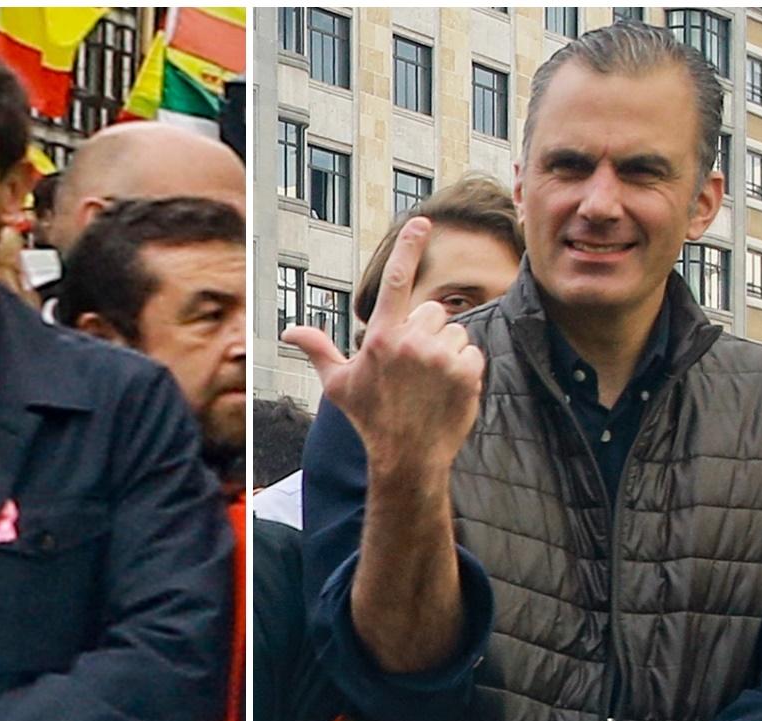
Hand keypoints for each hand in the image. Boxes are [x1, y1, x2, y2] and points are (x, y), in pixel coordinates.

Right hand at [283, 217, 485, 472]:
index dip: (408, 247)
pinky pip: (473, 351)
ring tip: (429, 381)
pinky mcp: (467, 371)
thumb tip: (289, 331)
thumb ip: (318, 350)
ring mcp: (442, 357)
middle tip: (412, 368)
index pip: (396, 281)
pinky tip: (447, 389)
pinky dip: (465, 368)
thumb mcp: (339, 385)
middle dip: (425, 332)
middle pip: (431, 312)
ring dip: (446, 350)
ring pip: (455, 331)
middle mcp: (412, 342)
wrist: (408, 457)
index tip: (422, 221)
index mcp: (381, 338)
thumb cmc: (371, 419)